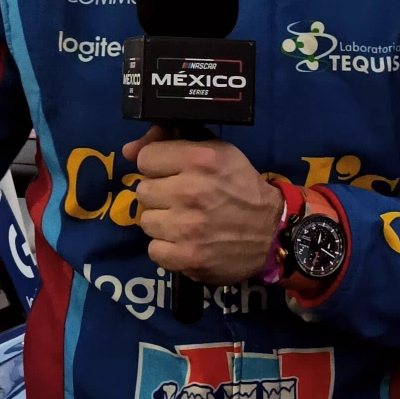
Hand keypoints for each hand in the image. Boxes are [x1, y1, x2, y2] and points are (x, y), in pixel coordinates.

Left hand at [123, 128, 284, 282]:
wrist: (272, 231)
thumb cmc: (241, 186)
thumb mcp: (216, 151)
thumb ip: (169, 141)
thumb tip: (127, 151)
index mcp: (200, 158)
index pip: (145, 159)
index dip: (158, 166)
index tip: (172, 173)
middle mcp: (191, 190)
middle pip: (143, 191)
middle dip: (160, 195)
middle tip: (182, 200)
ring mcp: (187, 227)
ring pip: (146, 221)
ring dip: (163, 222)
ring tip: (186, 221)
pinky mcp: (188, 257)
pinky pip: (153, 250)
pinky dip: (167, 248)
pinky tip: (186, 242)